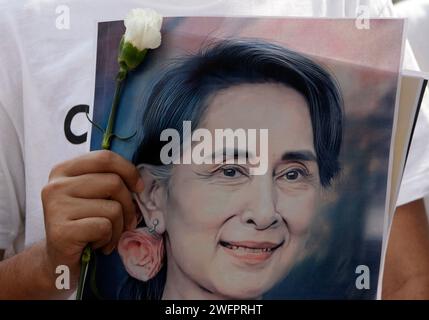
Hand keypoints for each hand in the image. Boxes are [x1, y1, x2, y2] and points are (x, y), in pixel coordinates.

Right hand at [41, 150, 143, 284]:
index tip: (138, 187)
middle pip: (113, 183)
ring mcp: (56, 207)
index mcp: (64, 170)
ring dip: (118, 227)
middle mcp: (56, 185)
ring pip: (113, 208)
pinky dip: (109, 238)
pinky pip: (105, 227)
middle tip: (125, 221)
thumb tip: (139, 182)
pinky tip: (97, 244)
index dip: (128, 170)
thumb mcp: (92, 196)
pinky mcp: (61, 230)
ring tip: (107, 235)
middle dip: (128, 205)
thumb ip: (108, 181)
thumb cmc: (82, 223)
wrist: (58, 259)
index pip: (105, 158)